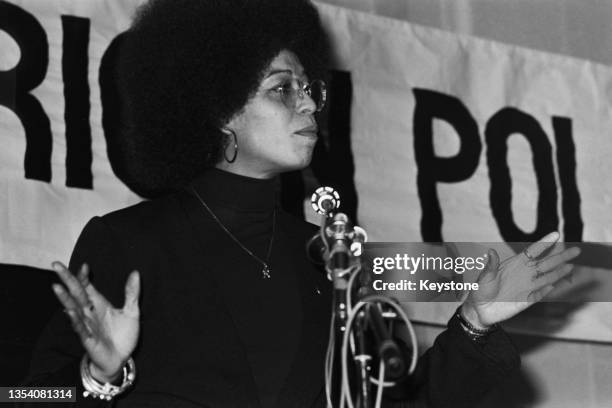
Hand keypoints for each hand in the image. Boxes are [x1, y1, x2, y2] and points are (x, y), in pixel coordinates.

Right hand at [51, 262, 139, 382]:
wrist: (120, 359)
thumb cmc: (122, 336)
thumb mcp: (131, 312)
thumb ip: (132, 293)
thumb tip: (136, 272)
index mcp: (99, 304)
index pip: (87, 287)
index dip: (84, 276)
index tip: (85, 265)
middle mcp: (89, 313)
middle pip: (76, 293)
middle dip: (66, 279)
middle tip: (55, 264)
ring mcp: (87, 325)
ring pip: (73, 309)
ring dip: (65, 298)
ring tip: (56, 286)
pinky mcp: (88, 339)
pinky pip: (80, 328)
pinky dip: (75, 320)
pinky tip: (70, 311)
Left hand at [461, 232, 579, 328]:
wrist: (480, 310)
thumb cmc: (480, 290)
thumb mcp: (485, 277)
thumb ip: (491, 266)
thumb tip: (490, 251)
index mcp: (514, 264)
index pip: (533, 251)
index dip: (544, 243)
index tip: (556, 234)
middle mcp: (524, 273)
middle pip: (546, 263)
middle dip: (560, 256)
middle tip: (576, 250)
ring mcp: (527, 286)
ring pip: (547, 277)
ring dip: (559, 272)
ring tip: (572, 265)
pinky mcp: (528, 300)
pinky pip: (541, 293)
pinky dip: (548, 289)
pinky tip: (555, 284)